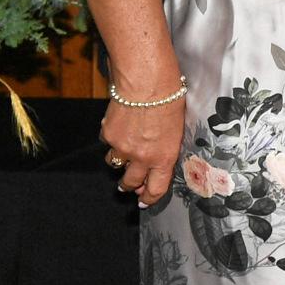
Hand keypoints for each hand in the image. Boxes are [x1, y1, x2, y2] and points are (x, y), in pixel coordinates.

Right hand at [102, 86, 185, 208]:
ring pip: (115, 164)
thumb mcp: (177, 130)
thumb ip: (165, 148)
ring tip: (123, 155)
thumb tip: (157, 156)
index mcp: (164, 157)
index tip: (144, 201)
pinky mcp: (108, 135)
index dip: (149, 197)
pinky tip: (119, 128)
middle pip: (130, 182)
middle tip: (127, 187)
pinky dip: (112, 139)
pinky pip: (107, 143)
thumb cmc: (170, 101)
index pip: (156, 188)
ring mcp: (122, 148)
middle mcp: (142, 157)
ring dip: (119, 162)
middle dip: (129, 186)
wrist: (147, 83)